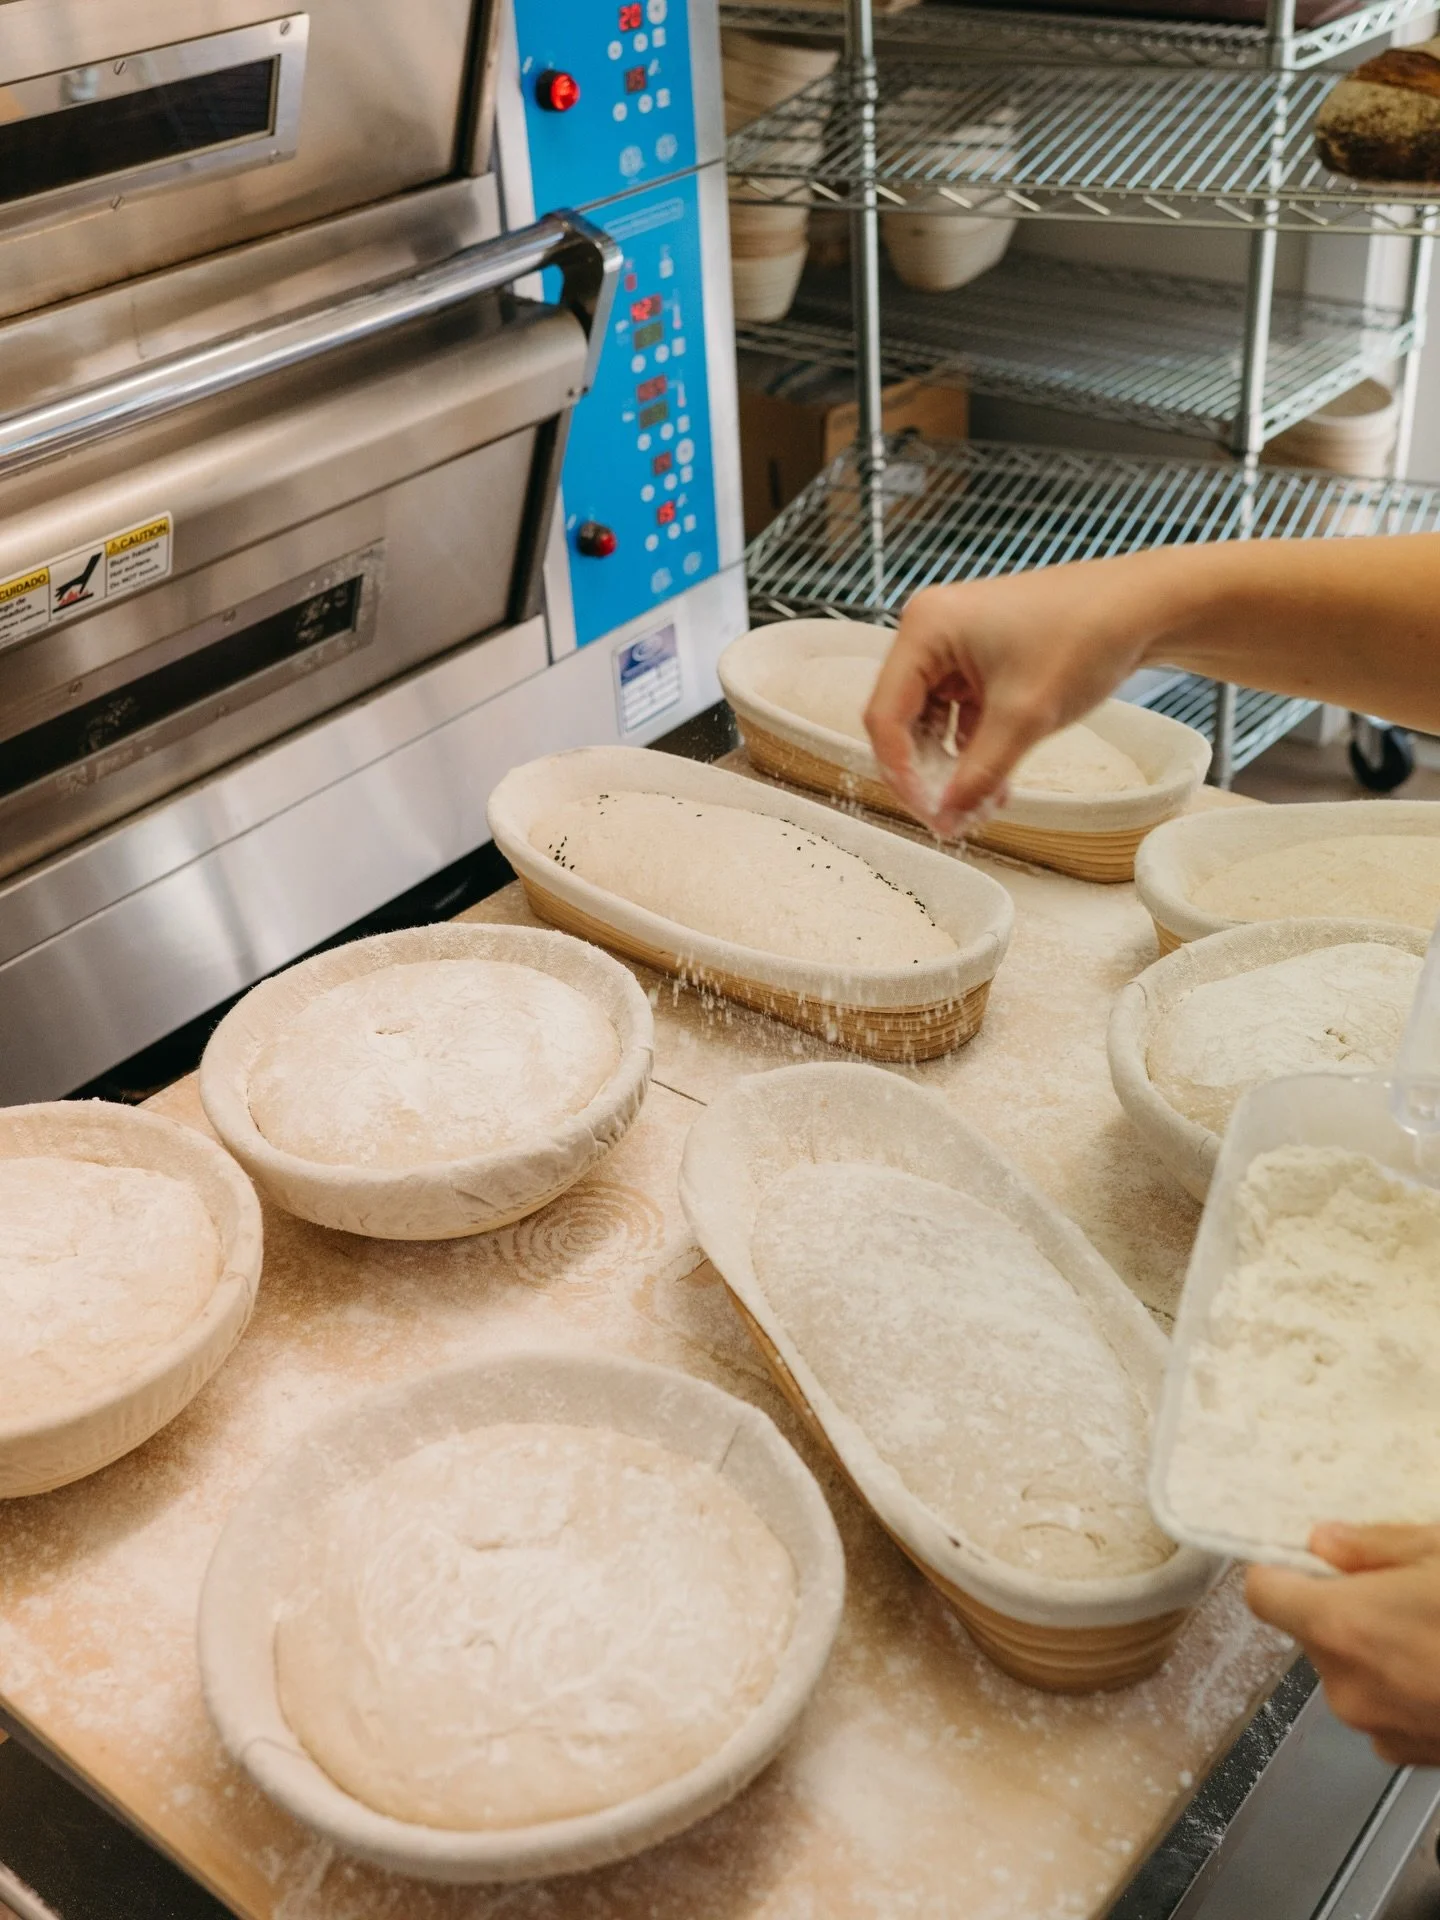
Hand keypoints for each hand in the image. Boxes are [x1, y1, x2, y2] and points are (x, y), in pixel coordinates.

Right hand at [862, 565, 1157, 836]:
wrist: (1144, 607)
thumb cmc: (1084, 637)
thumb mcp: (1024, 718)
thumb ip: (977, 776)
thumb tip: (945, 821)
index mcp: (924, 628)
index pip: (886, 715)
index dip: (902, 772)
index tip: (930, 814)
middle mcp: (929, 630)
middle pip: (904, 719)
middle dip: (930, 771)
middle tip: (953, 816)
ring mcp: (954, 643)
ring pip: (932, 721)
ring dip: (954, 765)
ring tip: (984, 802)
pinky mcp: (979, 657)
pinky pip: (959, 713)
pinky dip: (974, 748)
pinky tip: (997, 781)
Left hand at [1246, 1524, 1439, 1766]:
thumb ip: (1376, 1546)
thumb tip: (1327, 1541)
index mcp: (1343, 1626)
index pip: (1263, 1594)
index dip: (1280, 1571)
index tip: (1300, 1559)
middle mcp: (1348, 1685)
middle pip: (1313, 1631)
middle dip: (1345, 1607)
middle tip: (1400, 1586)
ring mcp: (1381, 1728)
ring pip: (1351, 1670)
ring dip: (1379, 1648)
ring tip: (1434, 1627)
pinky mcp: (1412, 1757)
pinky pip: (1385, 1706)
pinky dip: (1406, 1685)